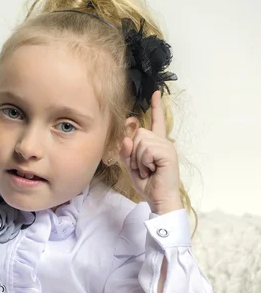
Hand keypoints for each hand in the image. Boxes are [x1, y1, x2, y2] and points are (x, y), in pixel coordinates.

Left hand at [120, 91, 182, 213]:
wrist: (160, 199)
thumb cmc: (148, 184)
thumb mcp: (131, 167)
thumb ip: (126, 152)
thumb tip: (126, 138)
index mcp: (157, 144)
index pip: (156, 122)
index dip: (155, 107)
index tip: (156, 92)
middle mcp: (164, 142)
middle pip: (139, 133)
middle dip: (133, 153)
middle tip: (143, 168)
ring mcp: (167, 146)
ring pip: (141, 141)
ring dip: (138, 159)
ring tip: (148, 170)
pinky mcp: (167, 153)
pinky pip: (146, 150)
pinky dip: (144, 162)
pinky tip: (152, 170)